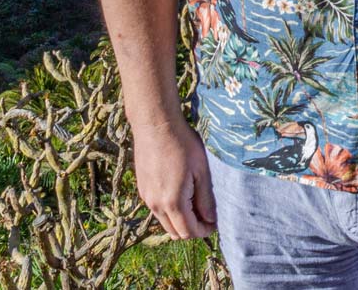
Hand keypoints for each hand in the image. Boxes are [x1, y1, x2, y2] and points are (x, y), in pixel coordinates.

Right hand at [132, 117, 216, 238]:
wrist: (155, 125)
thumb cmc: (182, 144)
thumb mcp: (201, 171)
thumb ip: (206, 199)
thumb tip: (211, 219)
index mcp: (172, 202)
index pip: (188, 232)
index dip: (204, 231)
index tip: (215, 223)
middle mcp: (155, 205)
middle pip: (175, 232)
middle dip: (192, 229)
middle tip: (207, 215)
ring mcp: (146, 198)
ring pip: (165, 222)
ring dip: (180, 220)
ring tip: (196, 203)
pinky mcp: (143, 190)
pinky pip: (157, 210)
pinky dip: (170, 211)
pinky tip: (181, 194)